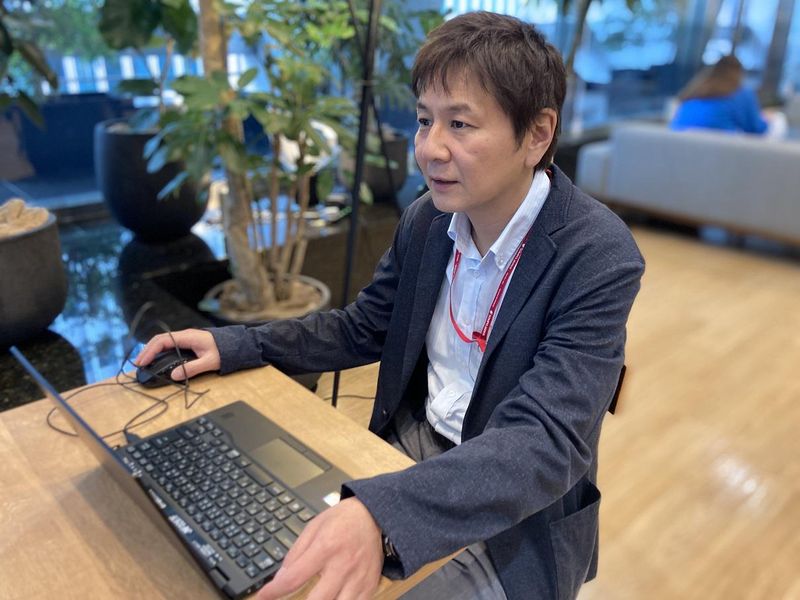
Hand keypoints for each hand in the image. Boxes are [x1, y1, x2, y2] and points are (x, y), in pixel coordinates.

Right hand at [133, 329, 220, 380]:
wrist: (236, 344)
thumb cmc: (225, 351)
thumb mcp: (210, 362)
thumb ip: (192, 369)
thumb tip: (174, 376)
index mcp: (188, 337)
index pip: (163, 341)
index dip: (150, 351)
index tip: (142, 362)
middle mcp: (185, 336)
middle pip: (160, 340)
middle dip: (147, 351)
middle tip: (138, 364)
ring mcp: (186, 339)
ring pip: (164, 342)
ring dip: (152, 350)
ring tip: (144, 362)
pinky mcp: (188, 343)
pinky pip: (170, 345)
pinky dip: (160, 351)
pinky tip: (156, 359)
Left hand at [256, 497, 382, 599]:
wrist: (374, 516)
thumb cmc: (341, 520)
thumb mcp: (313, 527)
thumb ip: (296, 554)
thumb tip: (280, 577)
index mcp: (325, 547)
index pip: (294, 577)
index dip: (274, 592)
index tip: (263, 597)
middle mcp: (343, 565)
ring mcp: (358, 578)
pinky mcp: (369, 586)